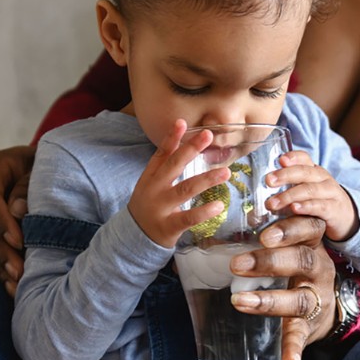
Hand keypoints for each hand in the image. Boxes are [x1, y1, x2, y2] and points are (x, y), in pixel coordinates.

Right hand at [0, 144, 36, 295]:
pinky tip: (13, 288)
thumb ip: (30, 183)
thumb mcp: (42, 164)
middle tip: (19, 271)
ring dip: (0, 266)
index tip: (18, 241)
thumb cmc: (47, 163)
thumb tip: (19, 211)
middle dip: (0, 251)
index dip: (0, 222)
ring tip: (18, 284)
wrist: (44, 165)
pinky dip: (1, 270)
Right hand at [127, 121, 231, 248]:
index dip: (171, 138)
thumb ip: (166, 165)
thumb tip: (188, 142)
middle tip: (208, 135)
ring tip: (226, 172)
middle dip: (190, 150)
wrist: (134, 237)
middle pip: (173, 166)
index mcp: (151, 177)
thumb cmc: (150, 205)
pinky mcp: (168, 226)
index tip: (182, 122)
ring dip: (206, 180)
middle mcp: (154, 190)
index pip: (161, 154)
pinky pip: (188, 218)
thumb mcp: (152, 183)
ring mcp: (160, 208)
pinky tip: (219, 206)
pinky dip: (204, 212)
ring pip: (184, 190)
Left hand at [228, 214, 335, 359]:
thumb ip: (260, 239)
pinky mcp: (311, 325)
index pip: (309, 228)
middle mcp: (318, 269)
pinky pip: (302, 336)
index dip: (290, 229)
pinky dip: (294, 348)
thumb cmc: (294, 268)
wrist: (327, 304)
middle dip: (270, 262)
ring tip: (240, 302)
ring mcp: (317, 298)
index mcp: (311, 244)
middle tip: (237, 264)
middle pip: (302, 260)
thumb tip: (212, 229)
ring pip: (300, 298)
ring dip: (269, 300)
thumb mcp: (287, 247)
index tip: (264, 233)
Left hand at [264, 150, 358, 240]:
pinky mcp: (334, 210)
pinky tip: (294, 209)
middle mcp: (323, 178)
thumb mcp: (304, 190)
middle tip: (268, 181)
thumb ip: (285, 187)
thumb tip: (254, 195)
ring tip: (272, 203)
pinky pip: (320, 206)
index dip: (293, 157)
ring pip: (310, 189)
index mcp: (313, 171)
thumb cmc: (317, 201)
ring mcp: (330, 193)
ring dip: (290, 195)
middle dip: (285, 175)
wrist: (345, 216)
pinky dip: (307, 206)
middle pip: (305, 172)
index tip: (280, 159)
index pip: (304, 158)